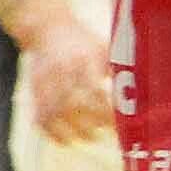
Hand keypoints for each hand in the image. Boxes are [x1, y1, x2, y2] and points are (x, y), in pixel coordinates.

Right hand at [19, 7, 112, 146]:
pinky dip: (50, 133)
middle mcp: (61, 72)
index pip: (93, 91)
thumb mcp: (102, 47)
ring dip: (72, 131)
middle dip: (91, 123)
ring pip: (54, 114)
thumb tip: (136, 91)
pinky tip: (64, 141)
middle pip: (73, 105)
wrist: (46, 28)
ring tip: (89, 138)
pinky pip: (39, 116)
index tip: (118, 121)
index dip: (105, 110)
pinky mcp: (34, 90)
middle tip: (107, 132)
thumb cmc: (82, 40)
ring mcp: (44, 82)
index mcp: (82, 59)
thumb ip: (116, 68)